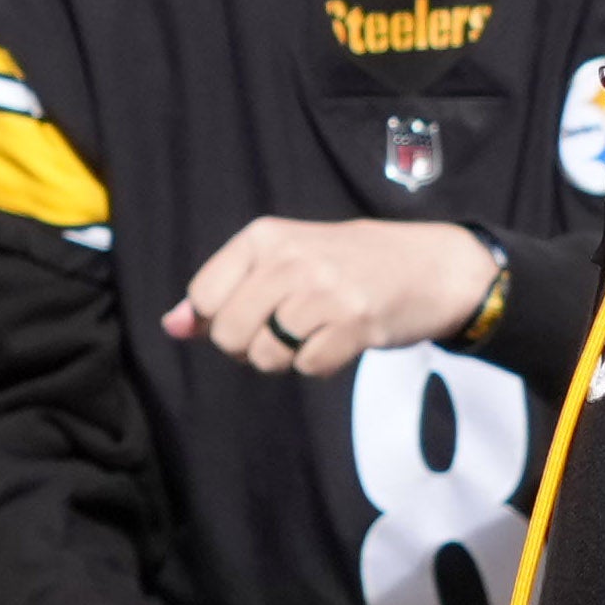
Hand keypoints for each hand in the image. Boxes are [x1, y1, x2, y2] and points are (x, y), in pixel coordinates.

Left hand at [169, 218, 501, 374]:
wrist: (432, 265)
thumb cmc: (349, 263)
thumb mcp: (283, 260)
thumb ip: (226, 291)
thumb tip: (171, 326)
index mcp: (266, 236)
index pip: (204, 296)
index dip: (221, 318)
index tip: (253, 310)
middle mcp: (291, 258)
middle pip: (229, 333)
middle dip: (250, 347)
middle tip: (284, 331)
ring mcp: (325, 289)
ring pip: (267, 356)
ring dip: (287, 359)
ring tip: (316, 333)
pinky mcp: (356, 321)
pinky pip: (309, 368)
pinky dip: (322, 364)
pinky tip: (342, 340)